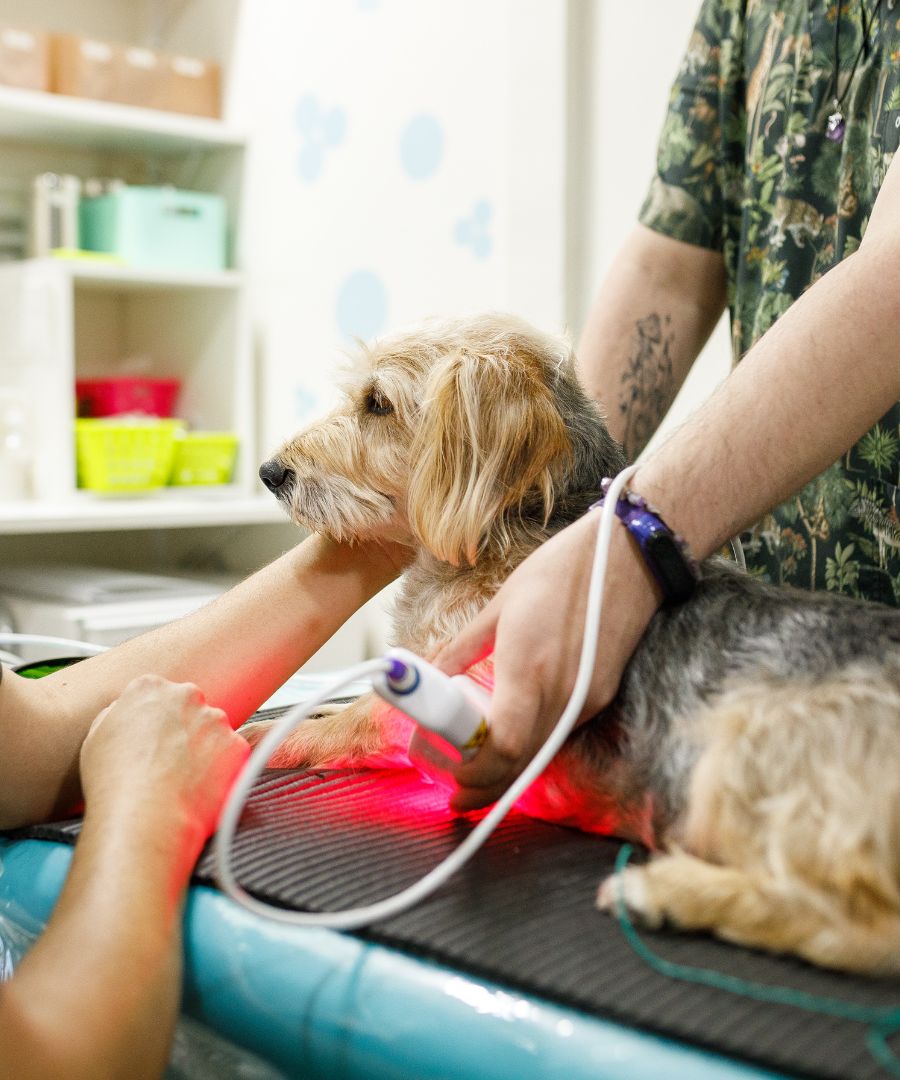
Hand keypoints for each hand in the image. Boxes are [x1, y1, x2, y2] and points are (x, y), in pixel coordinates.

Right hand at [80, 675, 249, 857]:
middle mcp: (186, 696)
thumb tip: (132, 715)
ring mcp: (215, 719)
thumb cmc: (114, 784)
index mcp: (149, 688)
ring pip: (213, 731)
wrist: (144, 819)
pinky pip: (231, 754)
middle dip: (184, 730)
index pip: (158, 694)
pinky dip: (221, 770)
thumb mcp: (97, 738)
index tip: (152, 741)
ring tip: (182, 780)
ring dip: (204, 749)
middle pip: (189, 708)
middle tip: (168, 762)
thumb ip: (118, 714)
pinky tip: (199, 788)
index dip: (155, 721)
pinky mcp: (236, 744)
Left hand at [433, 511, 661, 809]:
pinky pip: (560, 733)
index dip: (476, 772)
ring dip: (509, 772)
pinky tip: (512, 741)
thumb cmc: (562, 570)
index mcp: (529, 667)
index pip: (505, 745)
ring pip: (543, 754)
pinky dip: (533, 748)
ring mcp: (587, 698)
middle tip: (457, 794)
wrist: (630, 557)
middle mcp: (562, 692)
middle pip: (523, 763)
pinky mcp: (601, 695)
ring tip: (475, 773)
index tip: (451, 780)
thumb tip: (431, 674)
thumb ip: (463, 647)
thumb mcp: (501, 604)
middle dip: (487, 786)